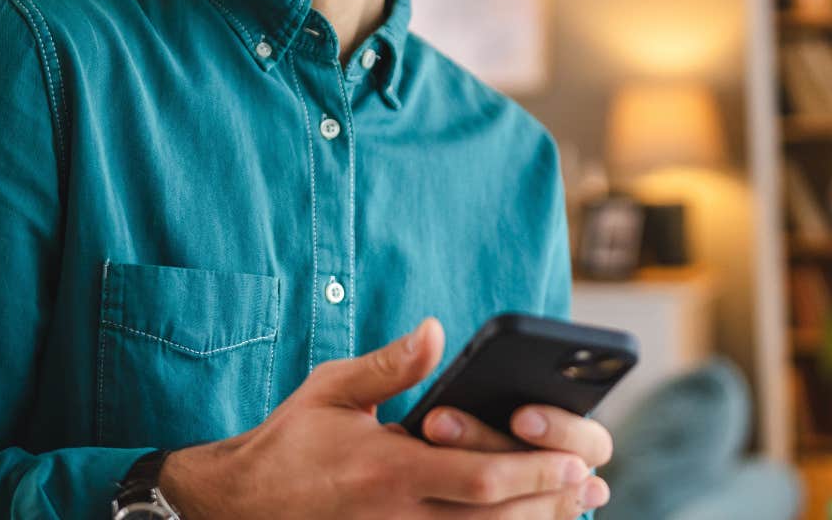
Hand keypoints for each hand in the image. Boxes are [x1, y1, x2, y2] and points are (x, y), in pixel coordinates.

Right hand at [159, 318, 605, 517]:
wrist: (242, 503)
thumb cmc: (291, 441)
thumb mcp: (332, 390)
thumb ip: (390, 365)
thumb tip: (438, 330)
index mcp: (387, 470)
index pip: (478, 481)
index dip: (533, 474)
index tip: (572, 459)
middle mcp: (398, 517)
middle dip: (548, 503)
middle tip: (589, 483)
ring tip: (574, 506)